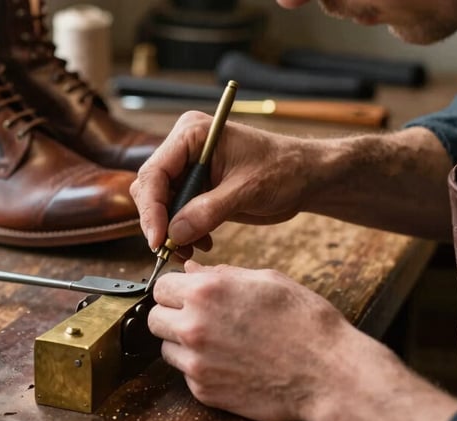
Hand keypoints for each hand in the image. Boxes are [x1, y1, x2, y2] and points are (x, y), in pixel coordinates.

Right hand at [130, 111, 311, 257]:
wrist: (306, 176)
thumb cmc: (284, 169)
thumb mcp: (247, 190)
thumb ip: (208, 211)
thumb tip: (174, 234)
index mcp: (192, 135)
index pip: (154, 173)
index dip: (152, 208)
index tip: (159, 239)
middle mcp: (184, 149)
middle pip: (151, 189)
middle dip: (159, 222)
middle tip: (172, 250)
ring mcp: (189, 169)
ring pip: (160, 205)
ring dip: (171, 232)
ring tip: (191, 250)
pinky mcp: (196, 188)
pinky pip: (176, 214)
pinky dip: (183, 233)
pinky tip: (203, 243)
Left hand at [147, 260, 356, 420]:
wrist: (328, 373)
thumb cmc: (304, 322)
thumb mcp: (266, 281)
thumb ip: (221, 275)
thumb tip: (191, 270)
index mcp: (206, 292)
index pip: (161, 286)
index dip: (174, 290)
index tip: (187, 295)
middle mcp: (193, 326)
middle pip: (154, 318)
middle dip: (171, 316)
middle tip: (198, 318)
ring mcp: (196, 362)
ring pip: (166, 348)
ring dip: (182, 344)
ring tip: (218, 342)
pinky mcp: (204, 391)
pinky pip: (186, 374)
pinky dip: (201, 369)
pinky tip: (230, 363)